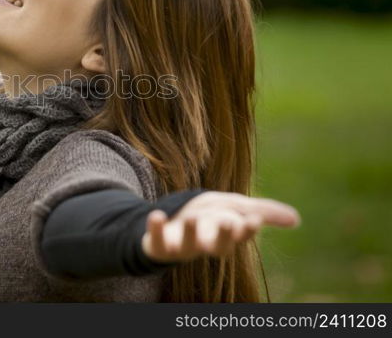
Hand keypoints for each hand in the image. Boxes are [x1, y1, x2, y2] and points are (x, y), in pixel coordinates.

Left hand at [141, 191, 300, 262]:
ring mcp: (181, 246)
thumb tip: (297, 219)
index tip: (254, 219)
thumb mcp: (235, 208)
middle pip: (218, 245)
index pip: (239, 234)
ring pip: (188, 245)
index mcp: (225, 235)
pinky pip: (155, 240)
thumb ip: (264, 213)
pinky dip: (155, 229)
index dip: (246, 228)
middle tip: (231, 223)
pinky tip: (156, 216)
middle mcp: (205, 243)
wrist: (171, 223)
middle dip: (225, 236)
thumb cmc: (209, 217)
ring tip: (192, 219)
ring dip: (191, 233)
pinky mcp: (159, 244)